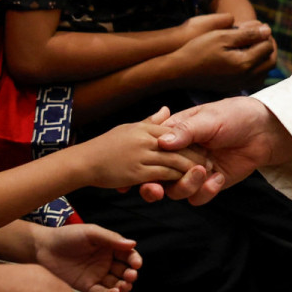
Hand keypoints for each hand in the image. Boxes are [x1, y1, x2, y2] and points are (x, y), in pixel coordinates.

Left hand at [34, 222, 142, 291]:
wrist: (43, 248)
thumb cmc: (67, 236)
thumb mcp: (91, 232)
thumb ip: (111, 238)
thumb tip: (132, 244)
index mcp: (109, 247)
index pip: (128, 254)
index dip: (134, 260)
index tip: (136, 264)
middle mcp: (106, 262)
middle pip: (124, 270)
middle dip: (130, 274)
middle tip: (131, 275)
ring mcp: (97, 275)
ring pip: (116, 283)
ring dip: (123, 286)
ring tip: (123, 286)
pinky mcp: (87, 286)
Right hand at [71, 107, 208, 190]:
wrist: (80, 161)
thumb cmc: (102, 146)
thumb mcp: (129, 129)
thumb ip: (150, 122)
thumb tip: (165, 110)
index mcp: (145, 127)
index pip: (174, 131)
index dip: (189, 140)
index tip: (205, 146)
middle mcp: (145, 139)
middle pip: (180, 146)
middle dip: (197, 154)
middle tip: (211, 161)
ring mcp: (142, 155)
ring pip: (176, 161)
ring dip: (191, 168)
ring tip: (204, 172)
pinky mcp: (139, 173)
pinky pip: (165, 175)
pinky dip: (178, 178)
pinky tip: (186, 182)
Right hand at [140, 97, 291, 204]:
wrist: (263, 130)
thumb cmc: (234, 115)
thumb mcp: (208, 118)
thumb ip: (186, 131)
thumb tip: (162, 142)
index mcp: (173, 136)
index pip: (149, 152)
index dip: (139, 165)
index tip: (131, 177)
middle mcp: (180, 156)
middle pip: (157, 177)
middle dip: (153, 187)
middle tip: (155, 189)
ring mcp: (194, 171)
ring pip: (176, 190)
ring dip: (185, 186)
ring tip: (202, 172)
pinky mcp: (210, 184)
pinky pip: (198, 197)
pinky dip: (205, 191)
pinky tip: (218, 178)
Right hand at [172, 23, 276, 92]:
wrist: (180, 71)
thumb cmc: (199, 50)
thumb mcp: (222, 36)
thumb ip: (247, 34)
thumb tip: (267, 30)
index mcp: (245, 63)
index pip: (267, 47)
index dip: (266, 34)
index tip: (259, 27)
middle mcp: (246, 77)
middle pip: (270, 61)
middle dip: (269, 47)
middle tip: (262, 36)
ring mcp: (240, 84)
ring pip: (264, 72)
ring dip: (264, 58)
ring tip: (256, 45)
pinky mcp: (233, 87)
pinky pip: (255, 79)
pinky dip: (257, 68)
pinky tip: (248, 58)